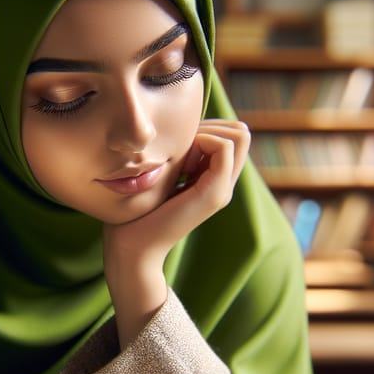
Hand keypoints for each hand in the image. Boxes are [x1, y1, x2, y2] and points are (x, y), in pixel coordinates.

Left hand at [103, 120, 249, 345]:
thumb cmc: (137, 211)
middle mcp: (224, 184)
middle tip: (180, 151)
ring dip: (206, 133)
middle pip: (240, 132)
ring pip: (239, 135)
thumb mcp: (161, 174)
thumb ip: (175, 156)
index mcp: (213, 179)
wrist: (133, 247)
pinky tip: (181, 163)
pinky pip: (225, 148)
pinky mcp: (214, 194)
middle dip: (209, 126)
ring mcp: (222, 190)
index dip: (205, 127)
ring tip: (181, 159)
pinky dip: (203, 140)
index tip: (177, 148)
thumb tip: (180, 128)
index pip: (232, 133)